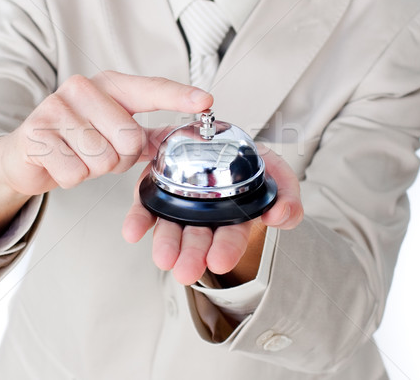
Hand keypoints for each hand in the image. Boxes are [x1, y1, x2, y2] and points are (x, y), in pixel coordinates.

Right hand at [0, 71, 211, 195]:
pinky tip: (60, 164)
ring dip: (94, 169)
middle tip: (99, 152)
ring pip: (102, 159)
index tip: (206, 100)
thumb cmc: (76, 140)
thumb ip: (148, 134)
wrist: (25, 154)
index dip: (179, 96)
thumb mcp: (113, 132)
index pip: (150, 89)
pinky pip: (76, 172)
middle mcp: (80, 88)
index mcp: (107, 84)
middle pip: (128, 138)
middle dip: (119, 158)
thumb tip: (186, 132)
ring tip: (78, 156)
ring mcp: (55, 108)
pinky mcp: (35, 134)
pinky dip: (72, 178)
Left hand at [122, 146, 302, 285]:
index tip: (219, 261)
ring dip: (165, 244)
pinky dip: (138, 221)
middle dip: (192, 256)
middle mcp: (205, 217)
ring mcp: (178, 206)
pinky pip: (145, 208)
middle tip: (186, 270)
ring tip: (163, 257)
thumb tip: (280, 216)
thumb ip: (287, 196)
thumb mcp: (278, 175)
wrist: (219, 149)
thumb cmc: (249, 167)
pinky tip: (132, 232)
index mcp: (234, 218)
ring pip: (170, 229)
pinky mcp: (156, 194)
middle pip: (197, 239)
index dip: (226, 249)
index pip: (231, 237)